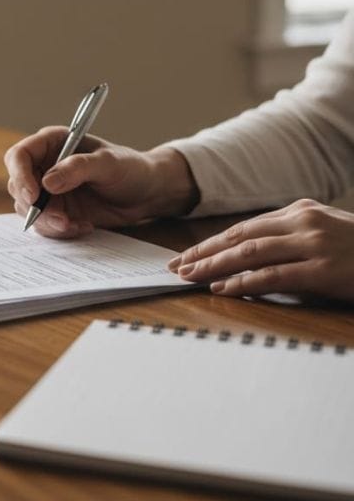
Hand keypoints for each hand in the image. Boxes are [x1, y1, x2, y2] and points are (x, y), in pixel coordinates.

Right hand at [4, 126, 198, 237]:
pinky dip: (60, 230)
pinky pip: (44, 224)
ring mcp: (48, 190)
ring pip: (28, 210)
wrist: (146, 193)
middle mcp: (44, 166)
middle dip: (37, 207)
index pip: (19, 156)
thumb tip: (48, 182)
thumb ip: (78, 168)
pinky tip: (84, 226)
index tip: (34, 196)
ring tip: (77, 224)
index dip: (20, 175)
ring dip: (49, 222)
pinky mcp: (56, 210)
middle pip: (19, 187)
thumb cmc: (130, 168)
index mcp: (52, 143)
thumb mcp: (109, 163)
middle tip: (62, 219)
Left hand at [169, 199, 353, 301]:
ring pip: (249, 253)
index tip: (185, 256)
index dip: (211, 243)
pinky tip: (222, 289)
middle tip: (175, 267)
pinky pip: (272, 275)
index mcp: (301, 211)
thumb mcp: (324, 235)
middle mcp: (303, 222)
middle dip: (203, 253)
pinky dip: (243, 282)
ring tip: (189, 277)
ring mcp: (314, 244)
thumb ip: (289, 240)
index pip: (244, 227)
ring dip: (214, 266)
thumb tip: (245, 258)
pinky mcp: (323, 269)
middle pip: (239, 237)